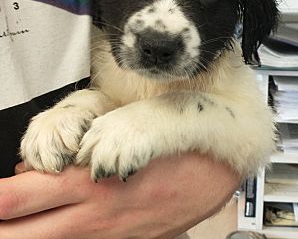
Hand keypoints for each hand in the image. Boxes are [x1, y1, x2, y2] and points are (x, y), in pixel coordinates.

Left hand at [0, 153, 239, 238]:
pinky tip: (49, 227)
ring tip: (11, 223)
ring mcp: (108, 237)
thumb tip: (35, 166)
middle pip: (21, 234)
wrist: (215, 171)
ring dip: (20, 234)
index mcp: (91, 181)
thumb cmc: (176, 144)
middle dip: (0, 225)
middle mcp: (93, 216)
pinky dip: (53, 237)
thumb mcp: (129, 129)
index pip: (18, 196)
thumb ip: (77, 147)